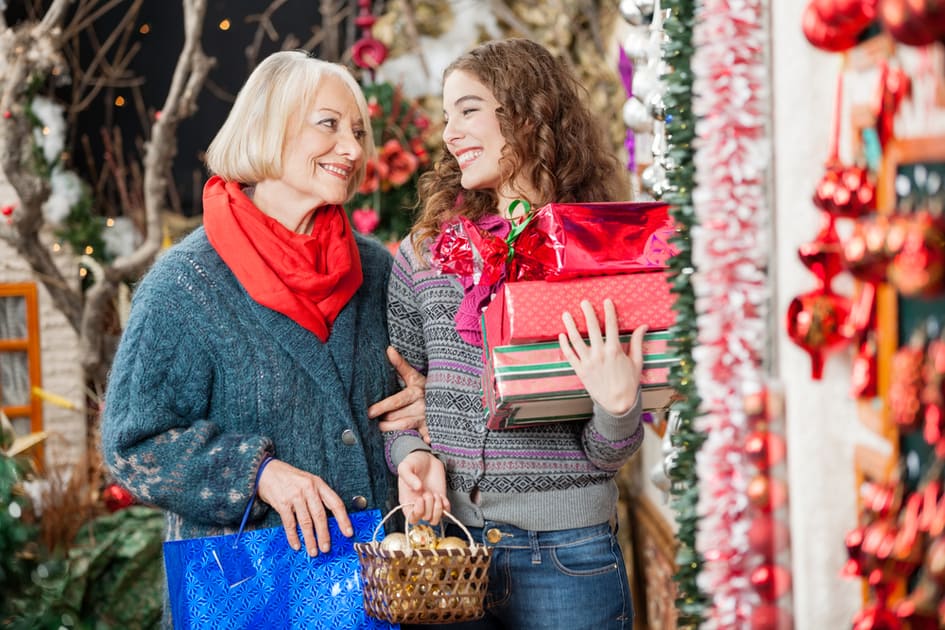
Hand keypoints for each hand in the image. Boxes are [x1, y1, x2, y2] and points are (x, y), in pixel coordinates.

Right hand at [255, 458, 351, 556]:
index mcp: (318, 484)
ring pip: (306, 522)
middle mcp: (308, 489)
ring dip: (310, 539)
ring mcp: (295, 496)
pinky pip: (289, 523)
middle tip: (326, 548)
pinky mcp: (282, 503)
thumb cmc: (290, 478)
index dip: (343, 519)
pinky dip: (293, 536)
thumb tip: (330, 520)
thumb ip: (318, 497)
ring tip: (313, 551)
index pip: (335, 503)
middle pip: (320, 516)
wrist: (266, 471)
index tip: (348, 532)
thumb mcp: (308, 481)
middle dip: (324, 535)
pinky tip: (296, 545)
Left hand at [368, 346, 429, 442]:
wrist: (451, 393)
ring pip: (405, 426)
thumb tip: (388, 349)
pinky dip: (423, 440)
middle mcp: (422, 405)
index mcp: (416, 391)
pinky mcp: (432, 428)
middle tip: (371, 421)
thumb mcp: (414, 375)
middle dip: (384, 419)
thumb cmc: (427, 386)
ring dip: (392, 429)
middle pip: (398, 416)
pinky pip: (425, 435)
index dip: (382, 407)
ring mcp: (427, 417)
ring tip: (380, 429)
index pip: (396, 401)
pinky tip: (417, 443)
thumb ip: (400, 364)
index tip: (369, 412)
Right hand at [397, 450, 449, 524]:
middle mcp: (418, 505)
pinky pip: (446, 512)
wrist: (426, 458)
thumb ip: (408, 477)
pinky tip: (442, 495)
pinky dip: (446, 506)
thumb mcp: (405, 466)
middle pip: (425, 518)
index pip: (411, 518)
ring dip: (438, 508)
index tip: (420, 498)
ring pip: (435, 519)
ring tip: (436, 495)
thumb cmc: (413, 463)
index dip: (417, 512)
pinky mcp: (441, 500)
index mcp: (407, 501)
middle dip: (429, 506)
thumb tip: (417, 488)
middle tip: (428, 492)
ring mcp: (430, 504)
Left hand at [558, 299, 646, 415]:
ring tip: (566, 314)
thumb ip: (638, 342)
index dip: (609, 311)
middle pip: (592, 328)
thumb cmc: (629, 383)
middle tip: (583, 302)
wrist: (618, 404)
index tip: (606, 300)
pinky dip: (564, 344)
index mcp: (615, 350)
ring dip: (570, 325)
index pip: (611, 325)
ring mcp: (588, 362)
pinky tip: (561, 335)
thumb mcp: (637, 362)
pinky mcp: (580, 370)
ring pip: (576, 339)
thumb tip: (644, 326)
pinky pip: (569, 355)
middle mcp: (600, 354)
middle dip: (588, 313)